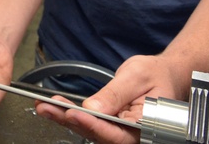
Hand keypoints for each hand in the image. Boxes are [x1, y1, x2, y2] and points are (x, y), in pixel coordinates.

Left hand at [35, 54, 185, 143]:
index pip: (117, 133)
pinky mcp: (111, 125)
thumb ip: (116, 94)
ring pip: (91, 130)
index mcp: (147, 126)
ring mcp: (121, 131)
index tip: (73, 114)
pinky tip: (53, 107)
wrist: (164, 74)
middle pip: (100, 134)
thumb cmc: (156, 74)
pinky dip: (71, 115)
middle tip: (48, 108)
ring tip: (44, 106)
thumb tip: (93, 107)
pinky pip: (90, 123)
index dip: (94, 125)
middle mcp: (134, 134)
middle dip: (72, 121)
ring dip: (66, 119)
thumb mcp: (137, 76)